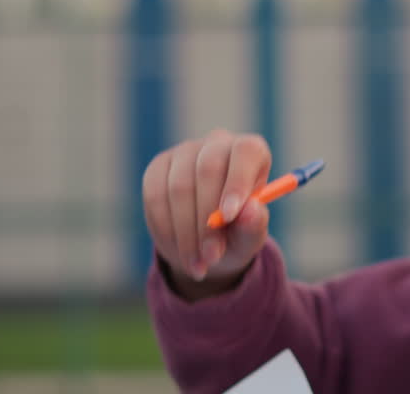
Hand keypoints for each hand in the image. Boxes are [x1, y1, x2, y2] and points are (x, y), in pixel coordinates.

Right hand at [142, 130, 271, 300]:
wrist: (208, 243)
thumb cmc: (238, 233)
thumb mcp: (251, 236)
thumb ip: (254, 224)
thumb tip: (251, 211)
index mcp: (251, 152)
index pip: (245, 152)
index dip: (237, 182)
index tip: (229, 216)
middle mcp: (218, 143)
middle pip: (208, 169)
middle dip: (207, 220)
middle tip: (212, 256)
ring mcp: (185, 152)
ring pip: (179, 187)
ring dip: (186, 233)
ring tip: (198, 264)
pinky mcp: (158, 167)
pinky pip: (156, 196)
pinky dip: (165, 229)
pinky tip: (178, 252)